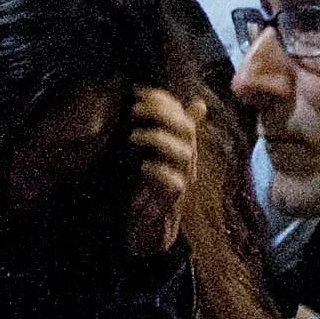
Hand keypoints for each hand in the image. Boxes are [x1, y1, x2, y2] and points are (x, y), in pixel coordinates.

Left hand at [121, 86, 200, 258]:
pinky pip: (174, 184)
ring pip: (184, 154)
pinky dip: (158, 172)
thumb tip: (163, 102)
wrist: (149, 227)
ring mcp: (182, 181)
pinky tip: (142, 166)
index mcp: (181, 146)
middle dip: (162, 114)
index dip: (164, 100)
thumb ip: (161, 128)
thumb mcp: (152, 153)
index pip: (183, 114)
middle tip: (134, 109)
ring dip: (158, 140)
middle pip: (187, 129)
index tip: (138, 90)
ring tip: (133, 136)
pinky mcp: (171, 202)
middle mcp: (186, 161)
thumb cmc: (150, 186)